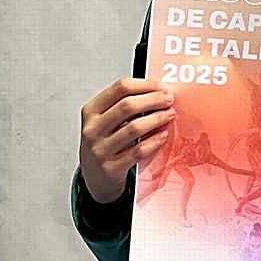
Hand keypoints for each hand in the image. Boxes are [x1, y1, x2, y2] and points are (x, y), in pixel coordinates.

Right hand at [79, 78, 175, 202]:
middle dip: (153, 100)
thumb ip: (125, 106)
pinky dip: (154, 141)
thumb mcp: (106, 121)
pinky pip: (138, 151)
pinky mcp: (111, 167)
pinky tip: (163, 135)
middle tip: (168, 100)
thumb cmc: (104, 143)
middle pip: (128, 106)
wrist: (94, 176)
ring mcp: (100, 149)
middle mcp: (93, 129)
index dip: (144, 85)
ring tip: (169, 115)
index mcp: (91, 111)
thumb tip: (157, 92)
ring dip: (157, 118)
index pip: (120, 88)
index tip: (160, 87)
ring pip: (135, 128)